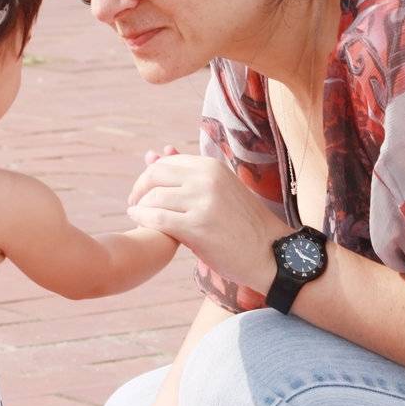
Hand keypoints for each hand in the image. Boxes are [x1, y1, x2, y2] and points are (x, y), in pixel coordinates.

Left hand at [128, 154, 285, 293]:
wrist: (270, 252)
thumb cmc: (242, 223)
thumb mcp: (219, 189)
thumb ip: (187, 174)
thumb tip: (155, 152)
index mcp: (212, 167)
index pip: (167, 162)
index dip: (150, 175)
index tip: (144, 190)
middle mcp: (206, 179)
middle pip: (155, 175)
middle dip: (139, 188)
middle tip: (134, 202)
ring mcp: (202, 202)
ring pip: (154, 198)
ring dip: (139, 207)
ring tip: (137, 215)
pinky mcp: (198, 228)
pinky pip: (158, 219)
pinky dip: (142, 219)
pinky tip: (138, 222)